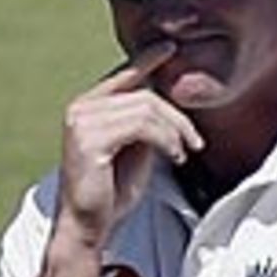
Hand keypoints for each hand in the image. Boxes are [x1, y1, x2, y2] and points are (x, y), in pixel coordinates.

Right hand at [55, 43, 204, 247]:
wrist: (88, 228)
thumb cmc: (111, 194)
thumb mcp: (135, 150)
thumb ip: (144, 124)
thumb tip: (166, 103)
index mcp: (88, 107)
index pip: (123, 75)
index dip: (147, 59)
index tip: (171, 48)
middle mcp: (81, 108)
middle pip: (143, 92)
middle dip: (177, 116)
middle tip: (195, 142)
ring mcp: (82, 121)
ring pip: (146, 107)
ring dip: (174, 130)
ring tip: (183, 154)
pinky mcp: (89, 139)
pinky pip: (141, 125)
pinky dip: (166, 139)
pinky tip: (174, 157)